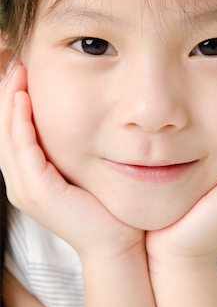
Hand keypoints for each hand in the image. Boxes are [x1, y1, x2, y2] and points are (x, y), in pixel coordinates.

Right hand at [0, 62, 144, 259]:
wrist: (115, 242)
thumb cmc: (104, 207)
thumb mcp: (84, 171)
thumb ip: (74, 149)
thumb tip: (85, 120)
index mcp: (30, 177)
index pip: (13, 132)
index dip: (13, 101)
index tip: (23, 72)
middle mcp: (20, 182)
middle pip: (4, 130)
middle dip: (6, 95)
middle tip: (16, 63)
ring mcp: (25, 188)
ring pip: (7, 136)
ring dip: (9, 102)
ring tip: (17, 72)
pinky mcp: (37, 191)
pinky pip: (23, 150)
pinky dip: (20, 123)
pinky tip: (24, 98)